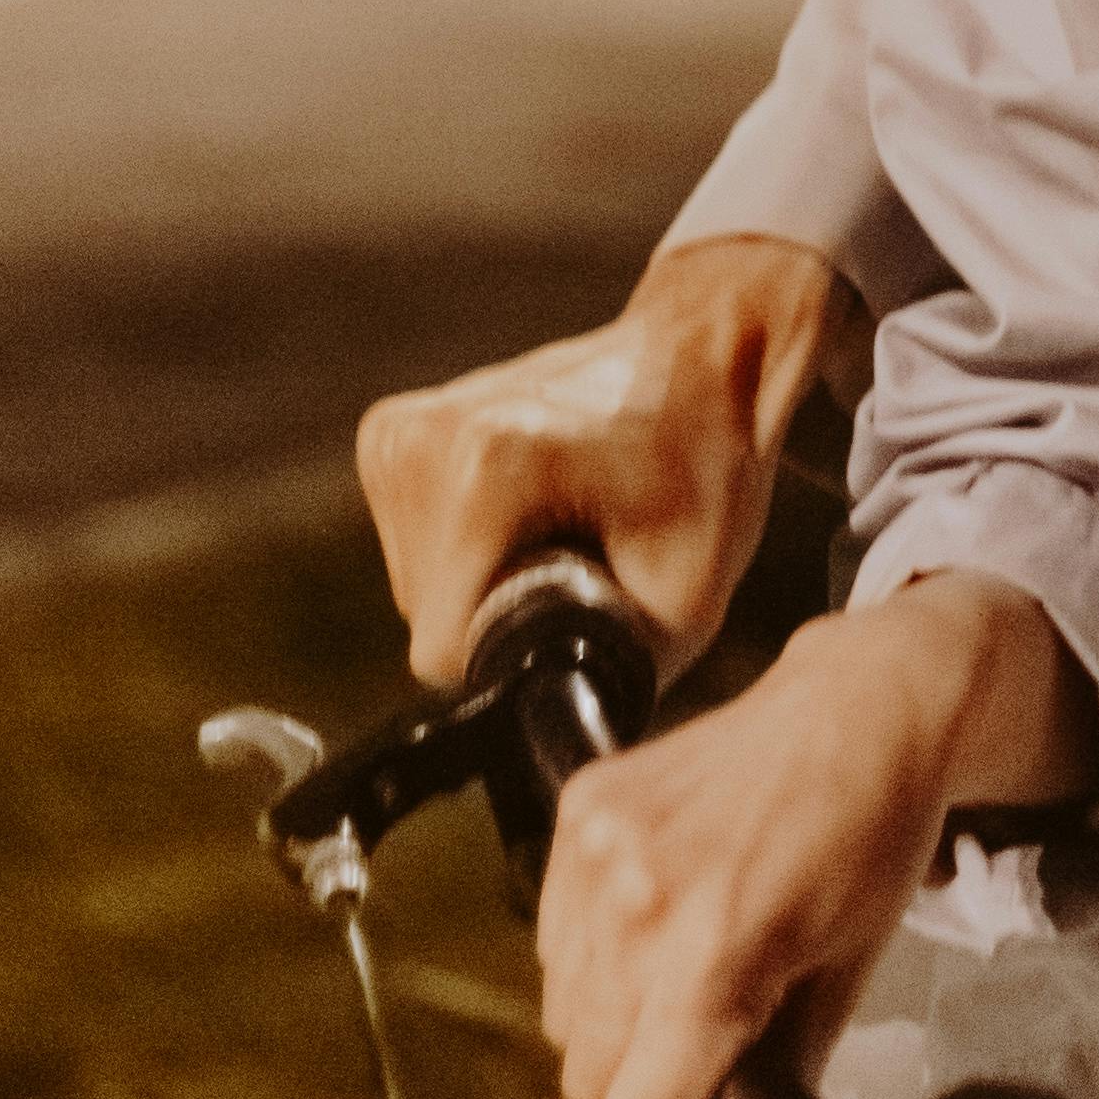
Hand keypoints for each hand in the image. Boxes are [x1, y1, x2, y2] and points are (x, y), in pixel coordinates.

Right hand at [357, 234, 867, 688]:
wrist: (701, 349)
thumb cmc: (707, 464)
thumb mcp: (687, 594)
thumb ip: (610, 682)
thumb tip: (549, 749)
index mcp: (487, 473)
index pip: (442, 650)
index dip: (518, 655)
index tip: (585, 600)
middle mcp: (424, 440)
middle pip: (427, 618)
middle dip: (502, 613)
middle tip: (586, 552)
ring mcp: (400, 428)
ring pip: (414, 587)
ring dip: (485, 580)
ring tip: (565, 521)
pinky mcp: (392, 430)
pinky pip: (411, 546)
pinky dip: (467, 545)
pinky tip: (530, 505)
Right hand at [536, 575, 1095, 1098]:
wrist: (860, 707)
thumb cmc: (872, 840)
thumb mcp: (846, 975)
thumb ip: (774, 1078)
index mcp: (713, 952)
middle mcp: (636, 903)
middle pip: (586, 1075)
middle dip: (643, 1074)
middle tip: (707, 1027)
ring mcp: (596, 848)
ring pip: (562, 1012)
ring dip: (614, 1015)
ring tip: (688, 959)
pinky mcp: (578, 806)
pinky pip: (551, 937)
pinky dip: (593, 948)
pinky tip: (659, 907)